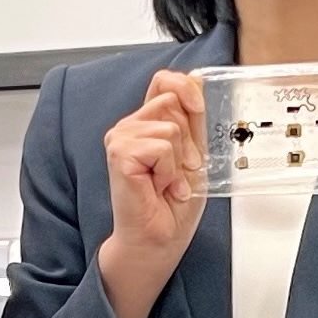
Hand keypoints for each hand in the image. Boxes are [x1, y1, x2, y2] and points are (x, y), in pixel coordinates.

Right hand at [99, 71, 209, 317]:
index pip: (164, 81)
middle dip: (188, 140)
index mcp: (146, 123)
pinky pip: (162, 147)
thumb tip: (197, 78)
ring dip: (179, 161)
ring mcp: (121, 138)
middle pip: (172, 102)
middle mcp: (129, 127)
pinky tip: (160, 187)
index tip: (197, 107)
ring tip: (168, 182)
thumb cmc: (171, 205)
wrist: (158, 238)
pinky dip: (169, 171)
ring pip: (170, 127)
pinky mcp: (120, 154)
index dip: (185, 87)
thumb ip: (192, 117)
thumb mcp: (193, 152)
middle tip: (179, 171)